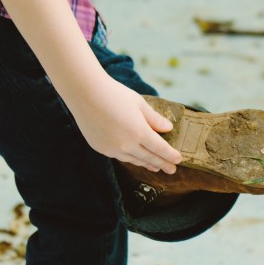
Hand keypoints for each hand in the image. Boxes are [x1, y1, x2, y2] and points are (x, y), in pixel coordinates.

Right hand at [66, 78, 181, 172]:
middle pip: (149, 158)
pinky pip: (120, 156)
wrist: (85, 94)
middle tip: (172, 170)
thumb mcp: (139, 103)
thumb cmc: (114, 94)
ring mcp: (112, 148)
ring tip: (155, 167)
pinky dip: (131, 158)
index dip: (170, 155)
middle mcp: (126, 144)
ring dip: (146, 164)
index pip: (160, 149)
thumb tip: (168, 128)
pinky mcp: (101, 148)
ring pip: (134, 160)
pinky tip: (135, 158)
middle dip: (162, 164)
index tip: (178, 160)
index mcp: (139, 132)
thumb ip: (154, 118)